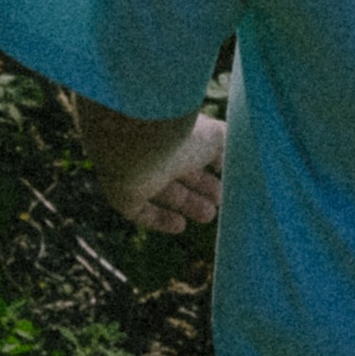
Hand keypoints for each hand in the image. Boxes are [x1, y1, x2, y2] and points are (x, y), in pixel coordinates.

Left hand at [93, 110, 225, 235]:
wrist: (138, 142)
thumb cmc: (181, 135)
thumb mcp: (217, 137)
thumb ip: (229, 148)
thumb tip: (232, 162)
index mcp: (176, 129)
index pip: (195, 149)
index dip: (213, 165)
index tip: (229, 180)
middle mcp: (156, 148)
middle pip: (180, 172)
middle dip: (202, 188)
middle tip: (221, 203)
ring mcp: (137, 171)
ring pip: (164, 191)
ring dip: (187, 204)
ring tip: (209, 217)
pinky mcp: (123, 194)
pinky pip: (141, 211)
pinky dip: (160, 219)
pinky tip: (180, 226)